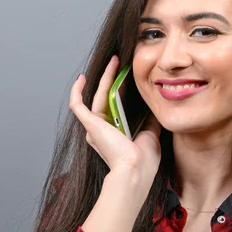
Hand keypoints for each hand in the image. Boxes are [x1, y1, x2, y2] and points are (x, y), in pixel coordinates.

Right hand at [69, 55, 161, 182]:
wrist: (136, 170)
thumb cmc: (144, 161)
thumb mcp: (151, 135)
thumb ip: (150, 121)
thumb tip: (154, 107)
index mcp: (115, 135)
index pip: (116, 107)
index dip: (120, 91)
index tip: (129, 77)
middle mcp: (101, 131)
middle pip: (107, 96)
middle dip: (113, 78)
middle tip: (120, 62)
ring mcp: (94, 127)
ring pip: (96, 95)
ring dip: (104, 77)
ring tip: (114, 61)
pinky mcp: (91, 124)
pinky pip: (77, 104)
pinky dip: (77, 91)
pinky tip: (82, 77)